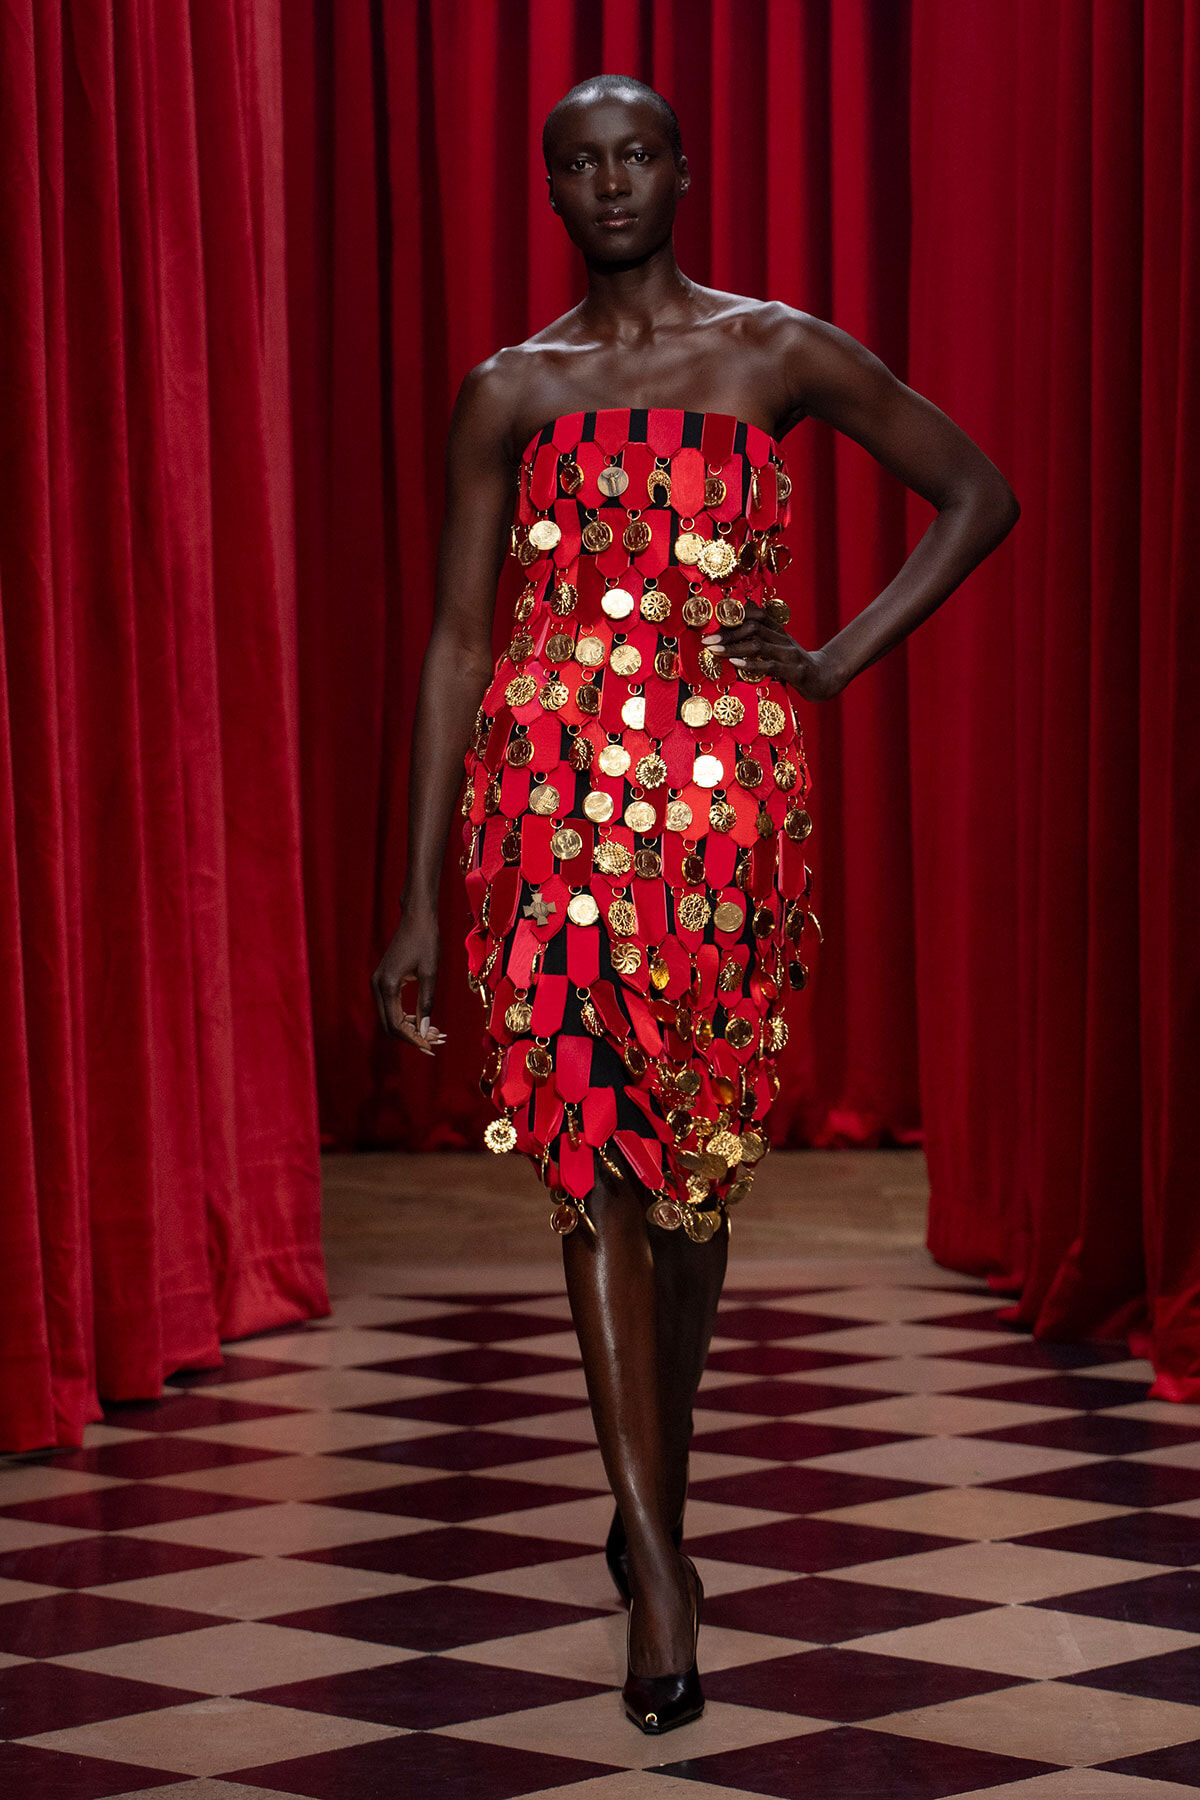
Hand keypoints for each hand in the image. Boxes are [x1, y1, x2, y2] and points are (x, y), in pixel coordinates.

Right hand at [371, 905, 446, 1056]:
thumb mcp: (430, 973)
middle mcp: (377, 986)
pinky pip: (391, 1007)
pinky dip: (407, 1017)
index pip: (396, 1024)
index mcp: (387, 986)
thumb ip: (426, 1003)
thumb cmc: (426, 940)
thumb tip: (425, 1031)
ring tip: (435, 1033)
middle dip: (412, 1037)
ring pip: (390, 1018)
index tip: (431, 1047)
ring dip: (411, 1028)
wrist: (417, 917)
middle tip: (436, 1042)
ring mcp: (378, 983)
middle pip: (390, 1025)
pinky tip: (424, 1020)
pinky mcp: (383, 980)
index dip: (414, 1039)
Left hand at [702, 603, 845, 700]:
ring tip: (715, 651)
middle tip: (708, 640)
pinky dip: (750, 664)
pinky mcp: (793, 671)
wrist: (824, 678)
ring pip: (758, 645)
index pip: (756, 615)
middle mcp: (783, 639)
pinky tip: (735, 664)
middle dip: (728, 633)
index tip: (714, 625)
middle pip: (753, 628)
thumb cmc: (796, 664)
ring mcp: (789, 654)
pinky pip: (769, 665)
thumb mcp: (779, 647)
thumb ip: (761, 638)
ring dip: (734, 647)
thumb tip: (737, 628)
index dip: (735, 617)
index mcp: (779, 631)